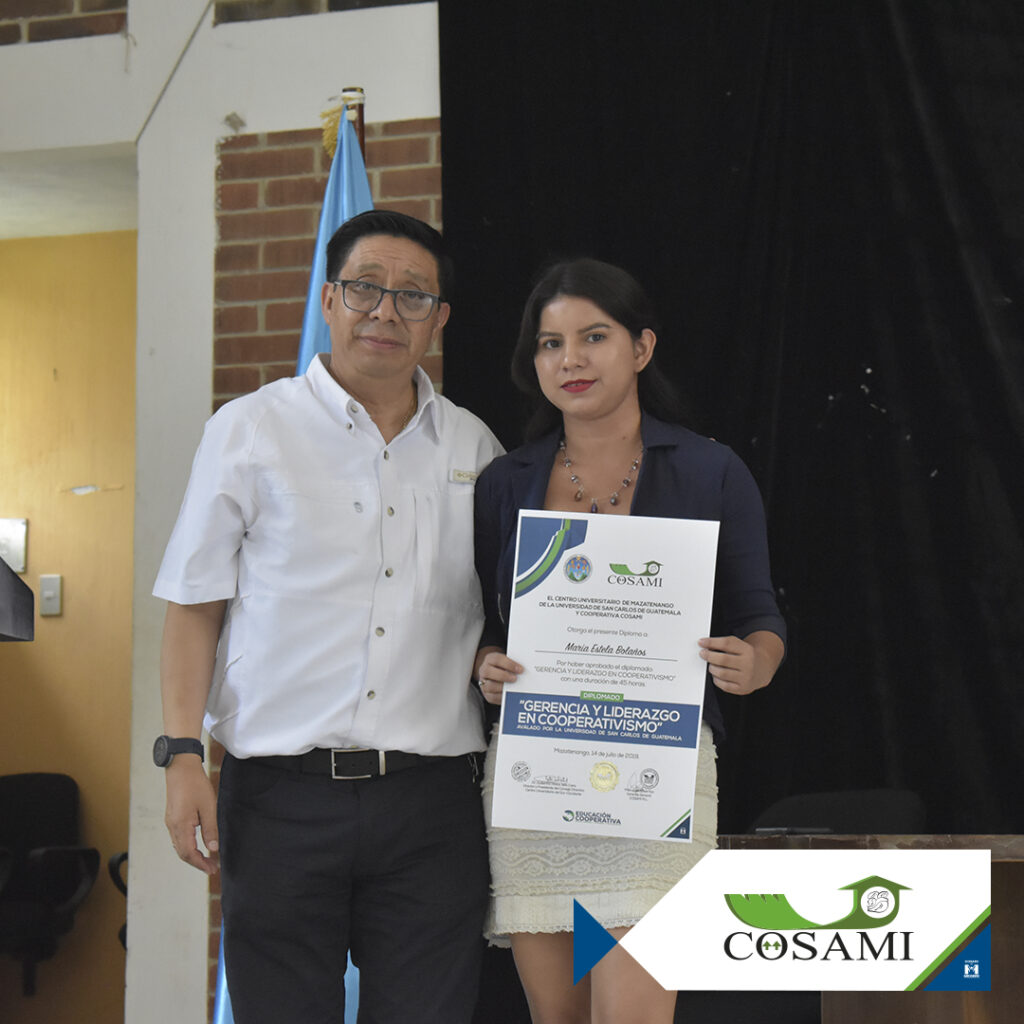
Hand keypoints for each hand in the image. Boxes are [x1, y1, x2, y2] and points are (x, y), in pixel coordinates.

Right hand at [164, 758, 219, 874]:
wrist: (180, 768)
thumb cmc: (195, 785)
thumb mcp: (208, 807)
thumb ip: (210, 829)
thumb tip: (213, 848)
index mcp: (181, 826)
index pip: (189, 854)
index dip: (201, 864)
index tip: (213, 869)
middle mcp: (172, 827)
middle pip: (183, 853)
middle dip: (197, 862)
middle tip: (212, 867)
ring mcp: (170, 822)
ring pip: (179, 846)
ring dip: (192, 855)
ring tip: (207, 859)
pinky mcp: (172, 817)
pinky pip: (178, 838)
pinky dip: (187, 846)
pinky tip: (197, 845)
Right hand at [474, 646, 523, 705]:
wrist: (496, 674)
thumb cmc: (505, 667)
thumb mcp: (508, 662)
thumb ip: (513, 665)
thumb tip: (525, 671)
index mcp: (490, 659)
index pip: (497, 659)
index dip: (509, 664)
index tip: (520, 669)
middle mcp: (484, 670)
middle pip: (488, 672)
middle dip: (503, 676)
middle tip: (515, 679)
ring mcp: (483, 682)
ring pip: (489, 686)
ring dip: (501, 687)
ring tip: (512, 688)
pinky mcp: (486, 694)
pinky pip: (492, 697)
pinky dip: (501, 697)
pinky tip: (510, 695)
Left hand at [698, 630, 782, 694]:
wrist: (762, 669)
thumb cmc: (745, 656)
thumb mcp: (739, 646)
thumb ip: (724, 644)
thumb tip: (704, 644)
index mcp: (747, 650)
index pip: (727, 644)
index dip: (711, 642)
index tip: (701, 642)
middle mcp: (748, 664)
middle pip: (723, 659)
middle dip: (709, 656)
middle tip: (703, 654)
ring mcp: (746, 677)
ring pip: (722, 673)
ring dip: (712, 668)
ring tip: (712, 665)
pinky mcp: (743, 689)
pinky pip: (724, 685)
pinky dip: (716, 679)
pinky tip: (717, 675)